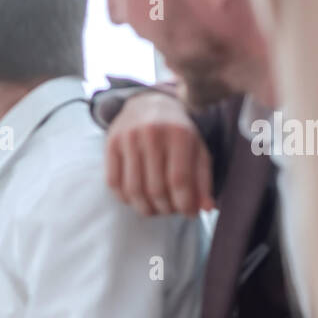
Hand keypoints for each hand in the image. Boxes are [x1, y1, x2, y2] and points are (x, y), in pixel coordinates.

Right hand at [106, 90, 213, 215]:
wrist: (149, 103)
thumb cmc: (178, 133)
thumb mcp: (197, 151)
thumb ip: (203, 180)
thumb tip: (206, 209)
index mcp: (179, 134)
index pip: (179, 180)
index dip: (184, 204)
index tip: (188, 214)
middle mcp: (152, 134)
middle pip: (156, 188)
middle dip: (165, 209)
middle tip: (170, 211)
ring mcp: (129, 138)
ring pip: (133, 189)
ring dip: (145, 208)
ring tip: (154, 209)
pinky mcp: (111, 143)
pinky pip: (114, 182)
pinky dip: (125, 198)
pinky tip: (136, 199)